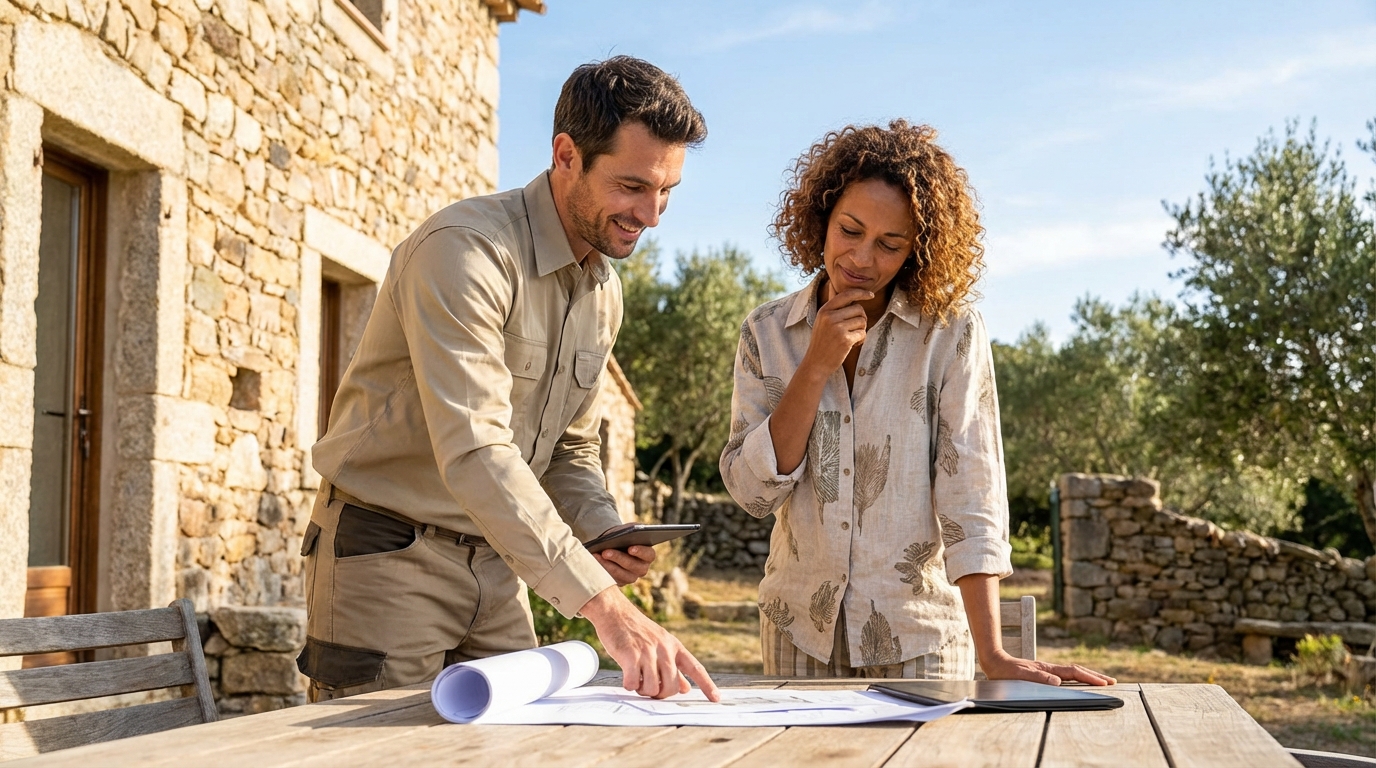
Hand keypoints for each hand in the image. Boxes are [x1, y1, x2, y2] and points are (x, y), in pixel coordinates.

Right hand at [580, 586, 720, 701]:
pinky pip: (633, 683)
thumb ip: (674, 667)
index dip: (707, 685)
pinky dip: (629, 686)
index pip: (695, 668)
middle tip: (648, 688)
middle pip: (671, 687)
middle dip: (660, 694)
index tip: (717, 699)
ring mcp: (647, 651)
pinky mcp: (630, 655)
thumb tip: (686, 688)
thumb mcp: (660, 644)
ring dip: (643, 690)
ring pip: (652, 688)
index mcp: (674, 646)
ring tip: (637, 680)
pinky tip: (627, 678)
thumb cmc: (637, 631)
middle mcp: (664, 649)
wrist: (615, 611)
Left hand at [593, 525, 654, 585]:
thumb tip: (632, 531)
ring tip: (596, 556)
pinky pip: (611, 580)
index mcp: (648, 555)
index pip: (649, 555)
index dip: (640, 552)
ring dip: (607, 565)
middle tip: (605, 552)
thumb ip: (633, 529)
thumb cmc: (623, 536)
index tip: (630, 548)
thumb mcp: (629, 529)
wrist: (613, 545)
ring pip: (620, 575)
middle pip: (632, 566)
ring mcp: (631, 577)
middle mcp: (642, 569)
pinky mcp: (619, 583)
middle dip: (618, 558)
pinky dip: (601, 571)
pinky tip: (593, 563)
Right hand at [802, 287, 872, 374]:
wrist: (816, 363)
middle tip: (855, 328)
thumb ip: (832, 307)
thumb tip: (837, 288)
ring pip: (862, 321)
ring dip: (861, 330)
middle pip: (858, 309)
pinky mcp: (845, 340)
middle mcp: (830, 317)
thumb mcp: (822, 321)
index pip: (847, 294)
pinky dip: (861, 340)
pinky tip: (851, 345)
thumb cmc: (821, 342)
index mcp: (824, 310)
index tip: (871, 295)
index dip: (861, 293)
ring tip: (851, 338)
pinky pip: (863, 333)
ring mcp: (837, 328)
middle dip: (861, 318)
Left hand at [980, 651, 1116, 685]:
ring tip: (1102, 681)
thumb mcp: (1020, 676)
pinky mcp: (1044, 673)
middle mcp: (1050, 669)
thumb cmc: (1005, 672)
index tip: (1104, 683)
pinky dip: (1078, 677)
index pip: (1074, 673)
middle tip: (1112, 682)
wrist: (994, 662)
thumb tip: (1058, 681)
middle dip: (1095, 676)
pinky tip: (1080, 681)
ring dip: (1088, 676)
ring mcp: (1048, 670)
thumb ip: (1038, 678)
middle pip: (1077, 670)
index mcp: (1048, 669)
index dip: (1090, 678)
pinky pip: (1066, 675)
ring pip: (1073, 672)